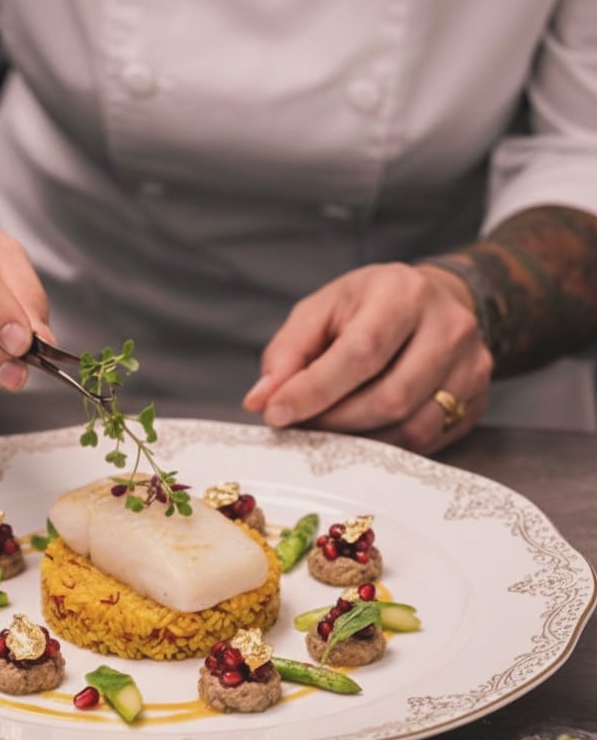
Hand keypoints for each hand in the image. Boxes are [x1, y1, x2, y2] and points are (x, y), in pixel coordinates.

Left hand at [243, 262, 493, 452]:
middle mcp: (448, 325)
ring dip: (361, 440)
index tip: (277, 414)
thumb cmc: (367, 308)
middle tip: (302, 426)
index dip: (315, 390)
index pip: (359, 352)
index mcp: (401, 292)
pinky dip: (389, 447)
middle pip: (389, 397)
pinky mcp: (478, 397)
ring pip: (412, 426)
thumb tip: (261, 400)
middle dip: (336, 422)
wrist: (434, 301)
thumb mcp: (320, 313)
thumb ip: (287, 354)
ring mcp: (472, 364)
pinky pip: (430, 441)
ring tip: (332, 430)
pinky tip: (366, 433)